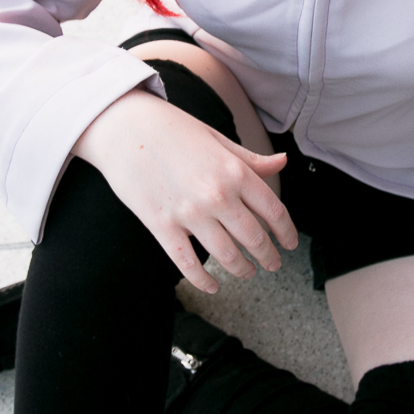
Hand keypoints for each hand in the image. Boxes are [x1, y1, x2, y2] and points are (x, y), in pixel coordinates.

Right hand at [72, 88, 298, 294]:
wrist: (124, 127)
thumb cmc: (172, 128)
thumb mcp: (217, 138)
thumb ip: (250, 160)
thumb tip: (282, 163)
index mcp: (235, 171)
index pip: (274, 211)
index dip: (287, 233)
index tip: (289, 244)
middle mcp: (217, 195)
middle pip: (254, 239)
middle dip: (268, 257)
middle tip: (272, 264)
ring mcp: (189, 213)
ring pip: (227, 256)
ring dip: (242, 270)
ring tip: (247, 272)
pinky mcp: (161, 226)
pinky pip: (188, 263)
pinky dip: (203, 280)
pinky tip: (212, 286)